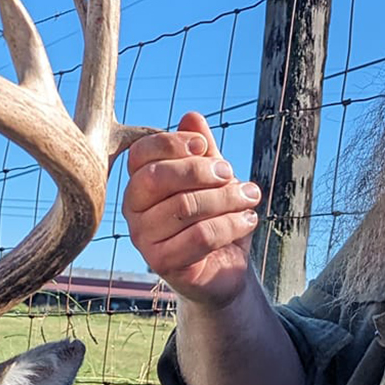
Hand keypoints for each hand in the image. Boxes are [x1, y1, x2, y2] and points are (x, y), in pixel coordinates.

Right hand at [124, 111, 261, 307]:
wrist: (223, 268)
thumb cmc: (214, 218)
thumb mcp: (213, 179)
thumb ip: (202, 151)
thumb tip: (191, 117)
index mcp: (139, 183)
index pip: (140, 154)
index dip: (171, 144)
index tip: (204, 146)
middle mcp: (133, 210)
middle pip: (157, 178)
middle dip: (200, 171)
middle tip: (231, 174)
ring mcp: (143, 239)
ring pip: (185, 206)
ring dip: (227, 198)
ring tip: (250, 197)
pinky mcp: (162, 263)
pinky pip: (199, 236)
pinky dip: (231, 224)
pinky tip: (249, 219)